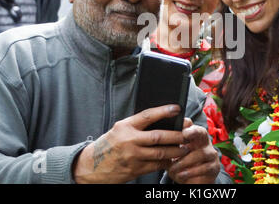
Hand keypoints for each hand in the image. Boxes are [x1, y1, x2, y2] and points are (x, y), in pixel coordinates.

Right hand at [72, 104, 188, 183]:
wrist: (91, 166)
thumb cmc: (109, 144)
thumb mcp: (119, 129)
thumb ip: (137, 125)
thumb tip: (162, 120)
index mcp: (125, 126)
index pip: (147, 116)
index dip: (163, 111)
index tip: (177, 108)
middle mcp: (129, 140)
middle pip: (158, 137)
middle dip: (176, 135)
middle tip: (187, 133)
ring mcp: (132, 156)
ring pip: (160, 153)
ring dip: (175, 151)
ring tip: (185, 147)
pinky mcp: (134, 170)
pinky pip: (155, 165)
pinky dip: (166, 162)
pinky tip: (173, 159)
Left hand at [167, 119, 219, 183]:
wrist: (192, 181)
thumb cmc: (181, 165)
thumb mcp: (172, 156)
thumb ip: (168, 148)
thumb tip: (156, 142)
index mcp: (192, 136)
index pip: (190, 124)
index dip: (185, 123)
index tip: (178, 124)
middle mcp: (204, 142)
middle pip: (201, 131)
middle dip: (193, 131)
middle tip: (185, 134)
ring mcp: (211, 154)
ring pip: (201, 153)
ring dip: (185, 161)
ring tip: (174, 168)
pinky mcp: (214, 167)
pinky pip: (205, 167)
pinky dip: (191, 172)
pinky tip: (181, 175)